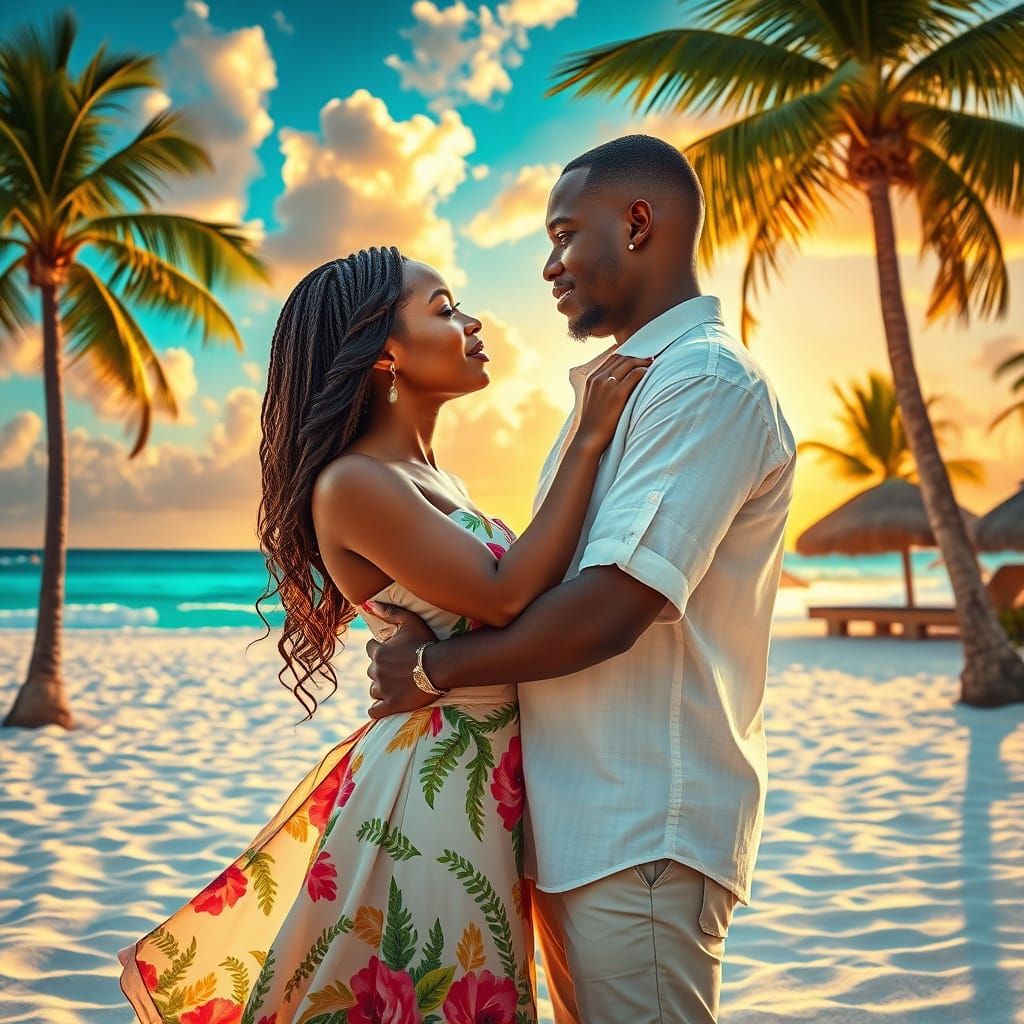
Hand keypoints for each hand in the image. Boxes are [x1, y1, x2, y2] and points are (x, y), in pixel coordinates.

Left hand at [364, 603, 437, 719]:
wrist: (440, 666)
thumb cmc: (426, 641)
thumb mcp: (409, 621)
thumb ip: (389, 612)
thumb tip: (367, 604)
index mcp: (379, 652)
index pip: (370, 649)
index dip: (380, 649)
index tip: (393, 652)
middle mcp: (376, 671)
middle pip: (372, 670)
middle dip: (381, 670)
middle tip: (398, 670)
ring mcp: (383, 689)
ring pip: (373, 689)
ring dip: (381, 687)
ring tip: (396, 686)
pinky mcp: (391, 705)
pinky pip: (374, 711)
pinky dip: (377, 709)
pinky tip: (385, 706)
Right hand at [575, 354, 652, 449]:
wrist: (588, 438)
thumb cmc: (594, 423)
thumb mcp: (593, 399)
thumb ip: (602, 388)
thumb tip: (618, 382)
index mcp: (591, 378)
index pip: (612, 358)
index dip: (627, 356)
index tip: (638, 358)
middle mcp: (598, 378)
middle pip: (621, 358)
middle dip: (637, 357)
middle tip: (650, 359)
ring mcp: (607, 385)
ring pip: (629, 363)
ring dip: (642, 362)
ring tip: (652, 364)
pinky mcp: (617, 394)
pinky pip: (635, 375)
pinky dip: (644, 371)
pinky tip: (650, 374)